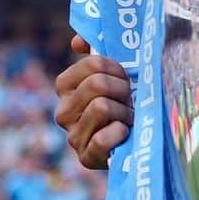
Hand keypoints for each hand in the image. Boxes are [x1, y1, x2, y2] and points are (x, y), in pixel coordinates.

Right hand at [55, 34, 132, 169]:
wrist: (135, 143)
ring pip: (102, 107)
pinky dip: (120, 134)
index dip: (117, 68)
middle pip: (98, 84)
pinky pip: (103, 138)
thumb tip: (77, 42)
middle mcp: (63, 111)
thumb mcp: (113, 74)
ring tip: (128, 118)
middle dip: (122, 90)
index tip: (124, 78)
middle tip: (129, 100)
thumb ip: (95, 50)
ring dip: (125, 112)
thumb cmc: (124, 102)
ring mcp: (73, 136)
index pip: (93, 63)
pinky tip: (124, 134)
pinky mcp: (86, 157)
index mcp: (65, 86)